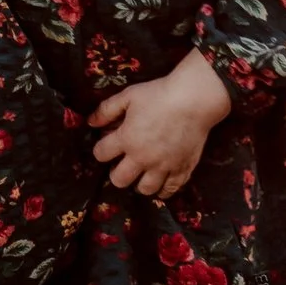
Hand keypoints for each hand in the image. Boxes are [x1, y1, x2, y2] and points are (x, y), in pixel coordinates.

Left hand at [92, 49, 230, 202]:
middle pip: (119, 180)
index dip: (101, 149)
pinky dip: (164, 190)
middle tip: (123, 164)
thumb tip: (90, 122)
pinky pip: (170, 189)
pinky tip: (161, 184)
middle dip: (116, 173)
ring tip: (142, 174)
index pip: (101, 154)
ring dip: (139, 183)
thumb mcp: (128, 96)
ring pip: (145, 189)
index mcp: (126, 139)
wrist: (194, 99)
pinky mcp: (182, 169)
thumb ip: (106, 110)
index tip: (107, 144)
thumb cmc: (159, 94)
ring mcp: (163, 166)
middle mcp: (142, 158)